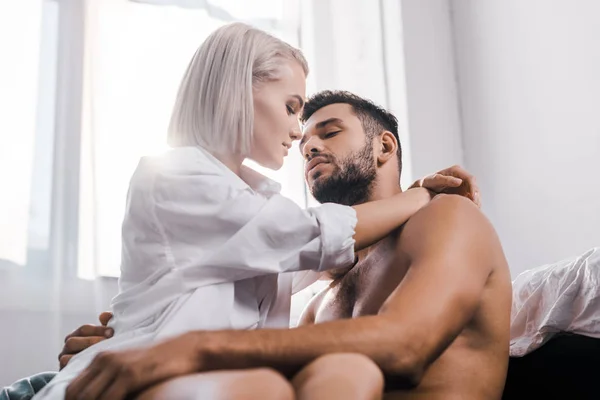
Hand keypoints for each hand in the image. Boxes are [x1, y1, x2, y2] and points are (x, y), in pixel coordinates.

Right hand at [59, 312, 113, 369]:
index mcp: (77, 336)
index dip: (98, 329)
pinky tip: (94, 366)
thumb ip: (108, 323)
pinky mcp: (64, 373)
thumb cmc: (107, 349)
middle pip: (72, 341)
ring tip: (101, 355)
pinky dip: (78, 366)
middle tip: (107, 343)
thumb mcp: (109, 336)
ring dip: (84, 355)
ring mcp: (64, 360)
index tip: (112, 332)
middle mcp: (68, 347)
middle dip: (91, 342)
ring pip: (66, 356)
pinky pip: (66, 369)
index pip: (84, 329)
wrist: (103, 372)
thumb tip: (104, 315)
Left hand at [65, 332, 199, 399]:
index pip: (72, 389)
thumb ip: (110, 380)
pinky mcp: (130, 374)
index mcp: (101, 358)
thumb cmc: (160, 362)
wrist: (186, 349)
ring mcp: (116, 366)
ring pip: (88, 398)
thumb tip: (96, 397)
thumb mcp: (129, 367)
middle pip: (76, 394)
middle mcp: (104, 360)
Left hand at [410, 165, 480, 206]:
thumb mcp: (434, 180)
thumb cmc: (427, 183)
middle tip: (475, 207)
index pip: (470, 178)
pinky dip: (471, 205)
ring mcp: (462, 185)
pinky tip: (470, 211)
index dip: (474, 188)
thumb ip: (446, 180)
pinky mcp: (462, 192)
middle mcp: (461, 177)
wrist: (423, 190)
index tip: (473, 198)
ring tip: (473, 211)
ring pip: (474, 194)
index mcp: (456, 171)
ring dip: (475, 202)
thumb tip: (459, 181)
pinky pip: (470, 199)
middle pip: (474, 186)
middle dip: (476, 197)